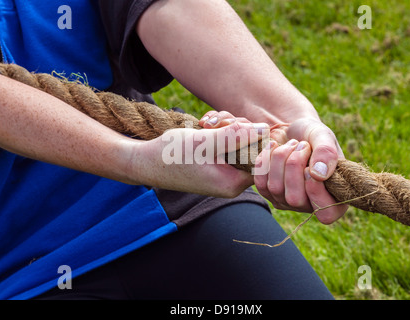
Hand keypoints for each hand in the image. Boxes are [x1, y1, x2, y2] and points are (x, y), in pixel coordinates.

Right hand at [129, 118, 268, 197]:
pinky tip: (203, 126)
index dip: (254, 137)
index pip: (263, 159)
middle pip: (252, 148)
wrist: (144, 162)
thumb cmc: (172, 155)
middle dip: (237, 129)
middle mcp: (231, 182)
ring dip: (226, 127)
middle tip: (214, 122)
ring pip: (239, 143)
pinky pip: (227, 145)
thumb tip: (264, 130)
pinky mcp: (215, 165)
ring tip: (205, 124)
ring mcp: (223, 174)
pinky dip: (218, 132)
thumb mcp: (205, 142)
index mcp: (233, 183)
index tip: (235, 126)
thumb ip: (236, 136)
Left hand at [254, 117, 347, 223]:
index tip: (311, 167)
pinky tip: (274, 146)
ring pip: (275, 188)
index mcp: (334, 198)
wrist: (294, 129)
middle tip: (302, 145)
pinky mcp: (268, 192)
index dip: (316, 192)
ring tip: (292, 143)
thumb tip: (318, 175)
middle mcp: (309, 205)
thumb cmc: (314, 136)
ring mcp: (286, 201)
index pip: (326, 215)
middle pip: (295, 199)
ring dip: (281, 159)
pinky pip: (260, 182)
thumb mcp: (325, 137)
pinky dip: (265, 160)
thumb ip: (327, 153)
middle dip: (295, 166)